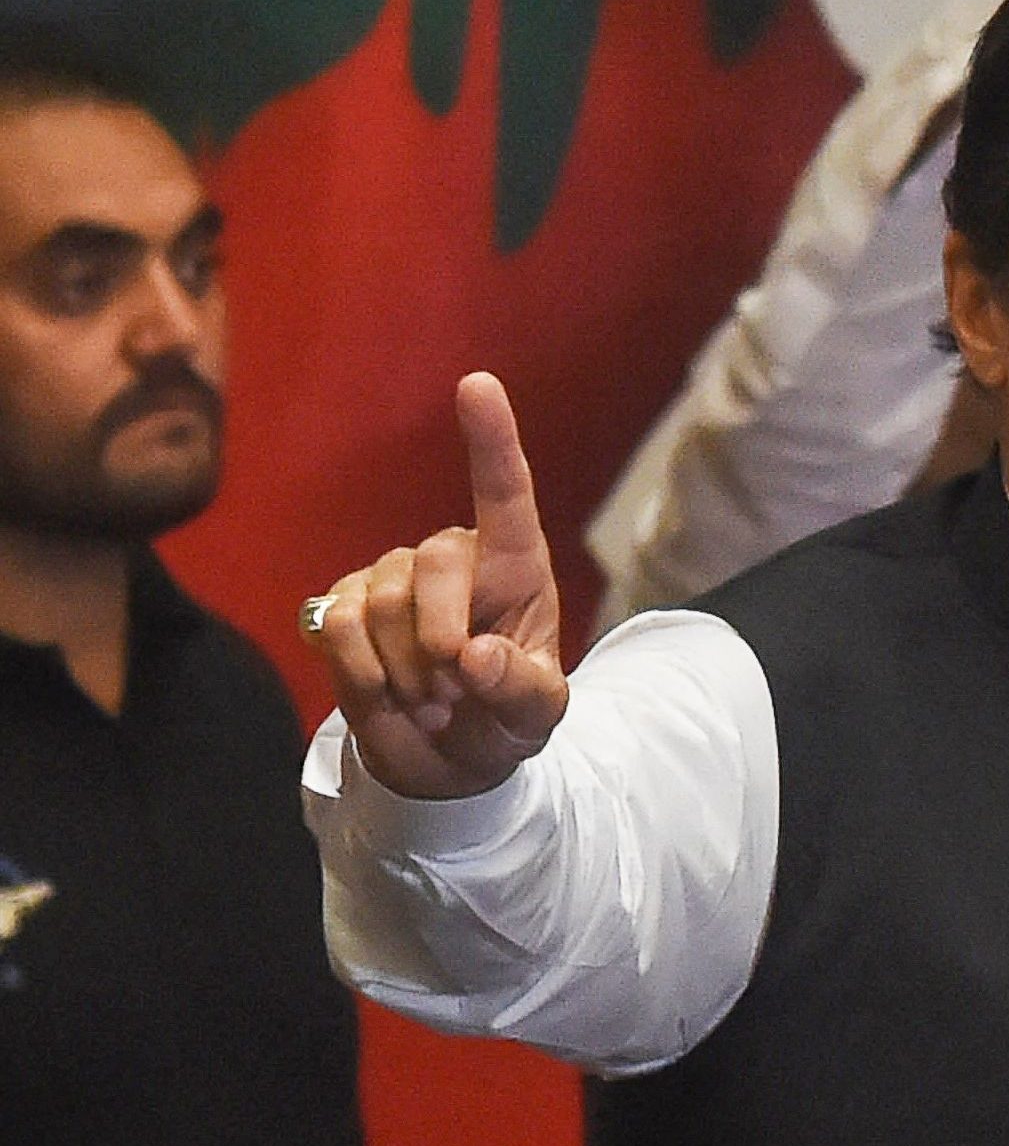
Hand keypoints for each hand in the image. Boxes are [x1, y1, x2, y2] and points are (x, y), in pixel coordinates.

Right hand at [308, 372, 567, 799]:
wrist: (446, 761)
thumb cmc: (504, 720)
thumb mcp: (537, 716)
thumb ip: (521, 688)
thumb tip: (476, 655)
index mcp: (515, 567)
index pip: (506, 494)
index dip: (491, 439)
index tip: (477, 385)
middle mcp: (451, 558)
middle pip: (431, 562)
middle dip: (441, 640)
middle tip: (456, 695)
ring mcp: (389, 577)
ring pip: (379, 603)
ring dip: (406, 672)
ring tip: (431, 698)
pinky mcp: (339, 604)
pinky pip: (335, 626)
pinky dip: (361, 675)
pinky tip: (389, 692)